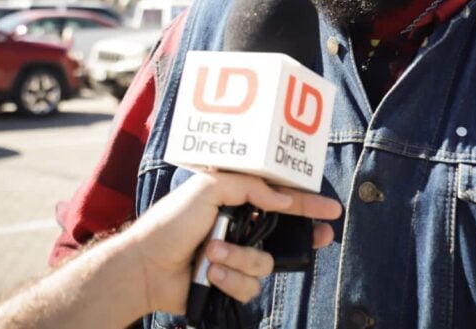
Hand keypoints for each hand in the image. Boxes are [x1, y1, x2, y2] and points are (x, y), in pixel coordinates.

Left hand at [128, 172, 341, 314]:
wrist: (145, 266)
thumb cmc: (171, 223)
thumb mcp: (209, 189)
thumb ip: (251, 189)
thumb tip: (282, 199)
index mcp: (236, 200)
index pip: (279, 198)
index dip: (306, 203)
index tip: (330, 209)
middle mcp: (240, 228)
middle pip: (284, 235)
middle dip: (300, 237)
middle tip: (320, 237)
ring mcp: (235, 257)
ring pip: (265, 263)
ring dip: (239, 258)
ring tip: (212, 253)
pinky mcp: (230, 283)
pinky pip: (250, 286)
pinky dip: (230, 279)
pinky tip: (210, 274)